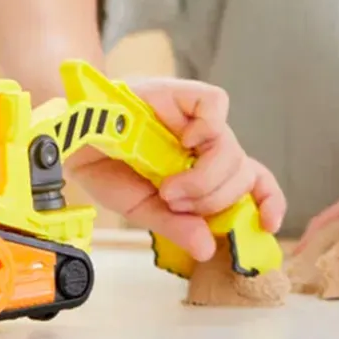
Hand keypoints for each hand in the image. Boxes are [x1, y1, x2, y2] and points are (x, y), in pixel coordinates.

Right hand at [67, 77, 285, 262]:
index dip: (267, 198)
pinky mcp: (181, 92)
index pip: (252, 179)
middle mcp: (203, 142)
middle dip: (212, 198)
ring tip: (168, 187)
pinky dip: (208, 127)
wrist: (70, 140)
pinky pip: (215, 104)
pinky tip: (186, 141)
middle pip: (241, 169)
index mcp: (201, 168)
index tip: (266, 224)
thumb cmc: (105, 168)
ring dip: (204, 178)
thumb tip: (208, 247)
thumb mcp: (141, 208)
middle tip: (174, 202)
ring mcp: (194, 116)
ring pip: (230, 147)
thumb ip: (176, 225)